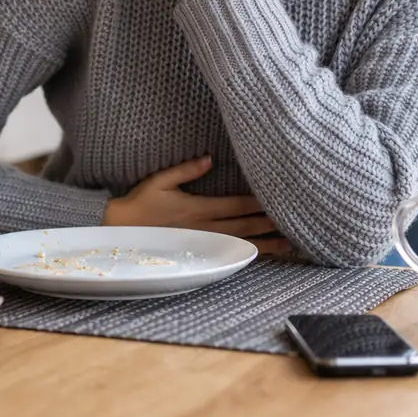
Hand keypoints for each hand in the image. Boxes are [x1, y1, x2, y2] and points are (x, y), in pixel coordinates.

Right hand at [102, 156, 291, 254]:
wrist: (122, 231)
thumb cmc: (140, 203)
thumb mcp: (160, 180)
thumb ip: (186, 170)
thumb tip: (210, 159)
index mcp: (198, 208)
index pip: (235, 205)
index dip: (257, 202)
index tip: (278, 197)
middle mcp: (204, 228)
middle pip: (244, 225)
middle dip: (269, 222)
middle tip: (296, 220)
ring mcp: (202, 243)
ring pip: (241, 244)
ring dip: (266, 244)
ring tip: (289, 244)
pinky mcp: (198, 253)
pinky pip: (227, 255)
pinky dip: (246, 256)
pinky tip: (262, 257)